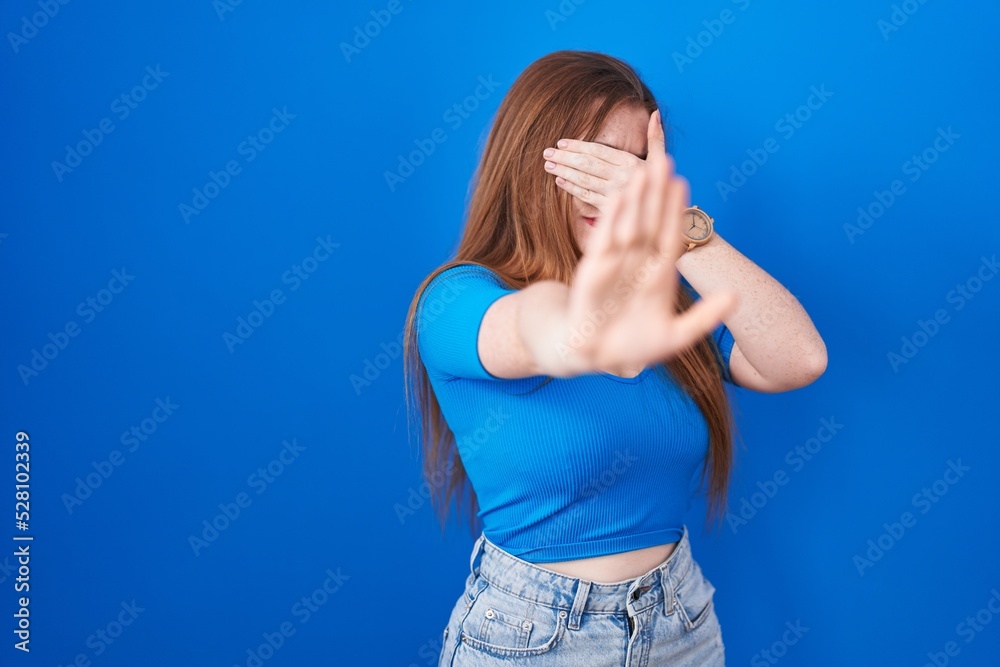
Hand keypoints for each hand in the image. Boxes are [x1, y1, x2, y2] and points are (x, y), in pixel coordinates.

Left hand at [543, 110, 665, 219]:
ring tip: (549, 165)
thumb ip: (656, 137)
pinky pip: (586, 196)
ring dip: (564, 171)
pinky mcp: (608, 209)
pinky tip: (560, 181)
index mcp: (631, 163)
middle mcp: (622, 177)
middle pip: (587, 164)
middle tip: (547, 153)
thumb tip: (655, 113)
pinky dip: (572, 188)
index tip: (561, 143)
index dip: (578, 146)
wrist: (661, 214)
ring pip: (584, 180)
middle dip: (565, 158)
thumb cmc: (659, 185)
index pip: (599, 151)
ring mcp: (614, 194)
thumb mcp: (660, 161)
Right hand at [559, 144, 737, 371]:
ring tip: (642, 171)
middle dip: (656, 192)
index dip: (676, 210)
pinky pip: (604, 240)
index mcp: (659, 273)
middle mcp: (637, 262)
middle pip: (649, 220)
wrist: (596, 356)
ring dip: (635, 199)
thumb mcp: (676, 336)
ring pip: (628, 224)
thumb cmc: (635, 345)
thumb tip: (736, 297)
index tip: (683, 183)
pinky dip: (611, 219)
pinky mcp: (593, 270)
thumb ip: (705, 317)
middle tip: (663, 160)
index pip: (670, 234)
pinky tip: (619, 197)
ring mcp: (615, 264)